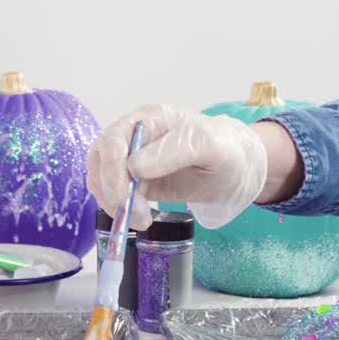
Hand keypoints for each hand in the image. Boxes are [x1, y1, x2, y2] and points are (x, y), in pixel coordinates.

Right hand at [86, 104, 296, 229]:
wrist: (238, 168)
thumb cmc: (228, 151)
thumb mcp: (212, 147)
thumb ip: (175, 151)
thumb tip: (134, 166)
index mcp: (153, 119)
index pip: (116, 138)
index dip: (113, 169)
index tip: (127, 198)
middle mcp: (135, 135)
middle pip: (100, 157)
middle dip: (111, 190)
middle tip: (135, 216)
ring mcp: (131, 158)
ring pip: (100, 177)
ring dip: (112, 202)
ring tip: (142, 220)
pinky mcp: (133, 180)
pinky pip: (111, 192)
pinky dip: (117, 208)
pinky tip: (139, 218)